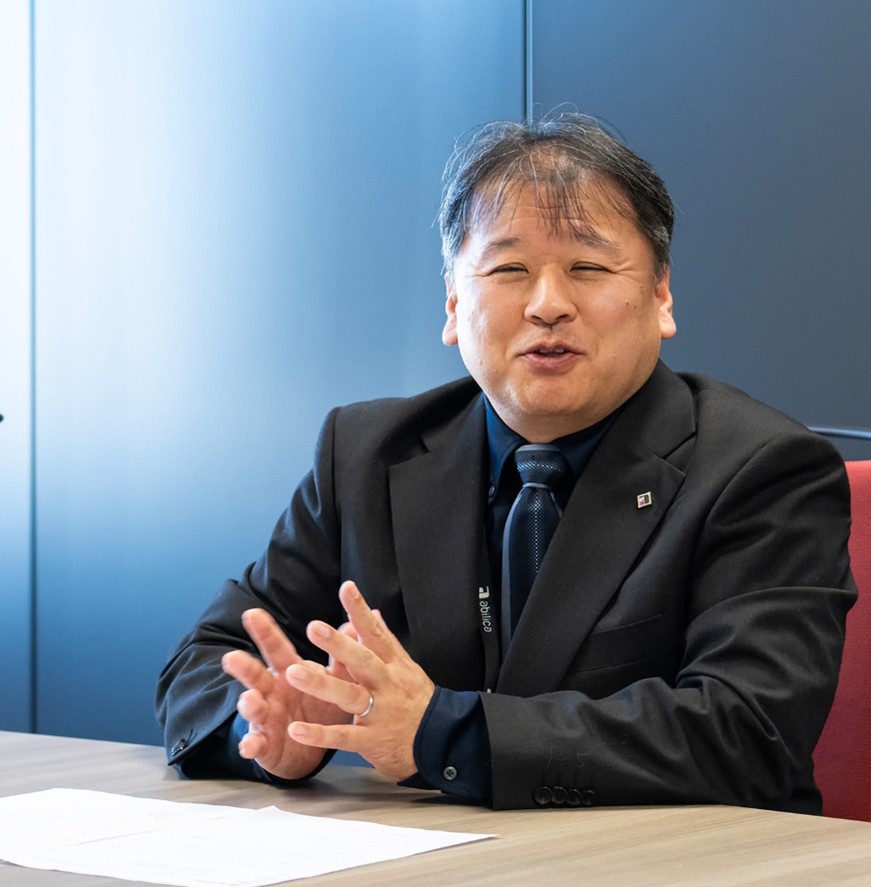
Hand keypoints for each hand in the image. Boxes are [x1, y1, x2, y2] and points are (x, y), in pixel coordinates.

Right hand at [221, 609, 353, 779]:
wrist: (309, 748)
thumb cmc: (318, 704)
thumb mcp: (330, 679)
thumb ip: (339, 656)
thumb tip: (352, 624)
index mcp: (288, 672)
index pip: (277, 649)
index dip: (266, 632)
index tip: (252, 613)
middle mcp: (271, 691)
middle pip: (256, 675)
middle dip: (244, 666)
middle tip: (232, 658)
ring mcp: (264, 718)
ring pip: (253, 708)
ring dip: (249, 705)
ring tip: (249, 701)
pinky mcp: (264, 745)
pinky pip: (255, 745)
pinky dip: (251, 746)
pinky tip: (248, 747)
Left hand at [284, 580, 435, 780]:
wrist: (444, 742)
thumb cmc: (419, 700)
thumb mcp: (407, 668)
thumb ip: (386, 641)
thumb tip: (373, 613)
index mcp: (393, 665)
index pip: (375, 633)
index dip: (360, 611)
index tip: (346, 588)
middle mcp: (387, 684)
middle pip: (363, 661)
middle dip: (339, 644)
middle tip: (314, 628)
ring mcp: (380, 712)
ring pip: (350, 696)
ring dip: (322, 685)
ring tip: (294, 673)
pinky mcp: (372, 740)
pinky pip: (344, 736)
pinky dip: (321, 735)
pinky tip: (297, 729)